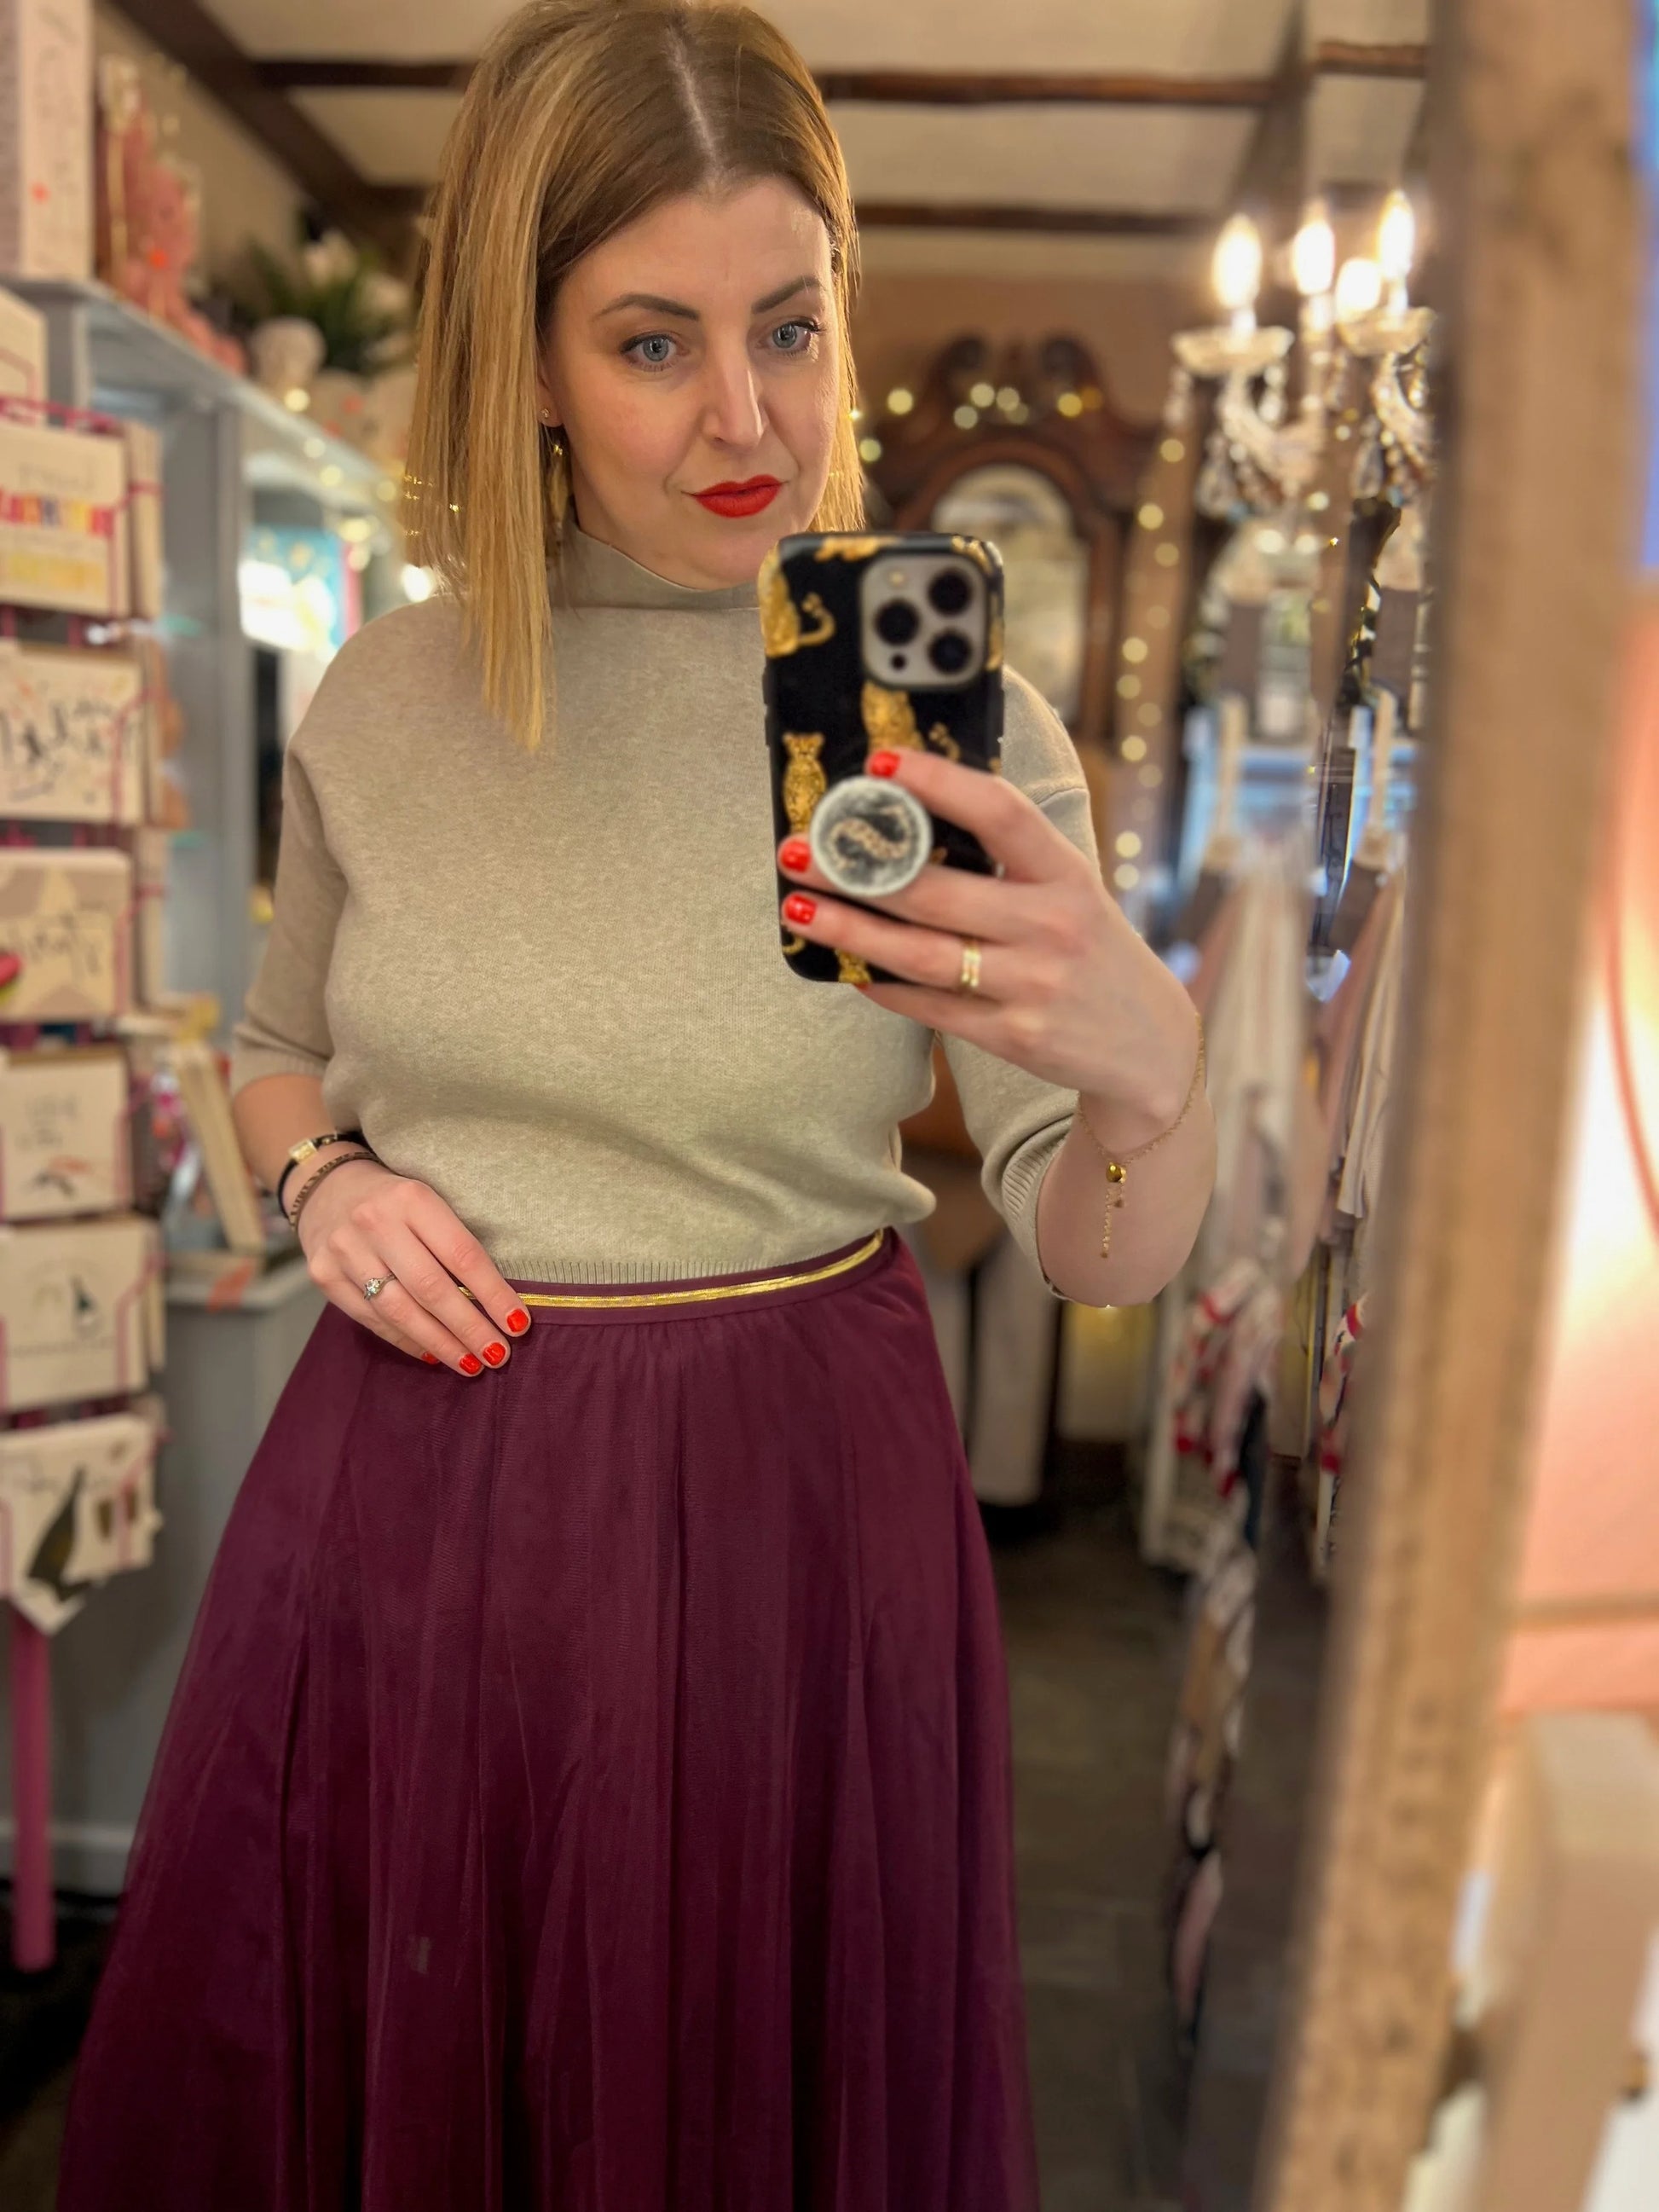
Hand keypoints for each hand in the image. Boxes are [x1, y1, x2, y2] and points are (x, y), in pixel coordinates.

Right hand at [296, 1156, 531, 1375]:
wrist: (326, 1187)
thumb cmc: (395, 1201)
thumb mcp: (428, 1203)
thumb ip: (455, 1243)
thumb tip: (497, 1303)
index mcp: (412, 1198)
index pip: (462, 1255)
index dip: (493, 1294)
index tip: (518, 1323)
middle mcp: (375, 1223)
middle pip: (431, 1288)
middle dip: (469, 1328)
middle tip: (498, 1354)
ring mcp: (345, 1250)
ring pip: (399, 1311)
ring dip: (440, 1343)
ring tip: (470, 1363)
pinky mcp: (324, 1275)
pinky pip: (372, 1320)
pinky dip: (406, 1341)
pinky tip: (433, 1353)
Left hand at [778, 748, 1198, 1138]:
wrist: (1147, 1044)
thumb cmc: (1089, 949)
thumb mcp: (1071, 890)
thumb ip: (1010, 859)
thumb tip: (911, 817)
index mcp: (1067, 874)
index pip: (1002, 813)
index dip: (940, 783)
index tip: (881, 764)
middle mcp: (1052, 926)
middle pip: (938, 893)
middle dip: (858, 871)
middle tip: (799, 850)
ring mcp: (1033, 985)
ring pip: (922, 955)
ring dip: (851, 929)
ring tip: (798, 908)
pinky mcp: (1013, 1036)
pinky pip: (930, 1008)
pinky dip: (882, 985)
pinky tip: (846, 965)